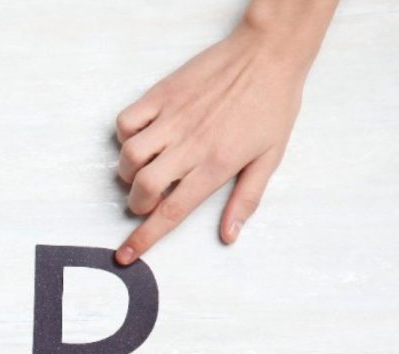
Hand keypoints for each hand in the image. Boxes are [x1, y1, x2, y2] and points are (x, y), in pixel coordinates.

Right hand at [113, 1, 335, 265]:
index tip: (126, 254)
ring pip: (129, 157)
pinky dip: (126, 135)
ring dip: (129, 172)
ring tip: (145, 168)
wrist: (268, 54)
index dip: (145, 238)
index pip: (172, 211)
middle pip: (143, 188)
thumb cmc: (272, 105)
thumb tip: (230, 235)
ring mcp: (172, 119)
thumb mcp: (270, 158)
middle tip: (149, 199)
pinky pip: (126, 122)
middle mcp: (190, 145)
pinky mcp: (161, 96)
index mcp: (216, 165)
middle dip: (138, 203)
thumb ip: (246, 199)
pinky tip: (142, 136)